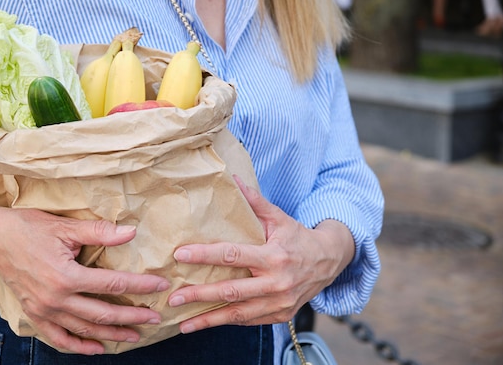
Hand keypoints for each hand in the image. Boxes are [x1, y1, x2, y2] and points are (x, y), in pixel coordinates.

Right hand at [0, 203, 169, 354]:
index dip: (140, 286)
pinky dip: (79, 346)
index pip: (113, 283)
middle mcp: (56, 299)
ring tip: (134, 335)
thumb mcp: (65, 227)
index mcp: (66, 275)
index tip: (160, 286)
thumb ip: (100, 232)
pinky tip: (97, 349)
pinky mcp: (35, 315)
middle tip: (154, 317)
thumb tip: (131, 232)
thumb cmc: (29, 228)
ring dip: (111, 334)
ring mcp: (44, 310)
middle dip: (132, 316)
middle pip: (103, 313)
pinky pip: (59, 338)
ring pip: (85, 329)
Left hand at [167, 175, 354, 333]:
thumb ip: (255, 202)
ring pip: (237, 314)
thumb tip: (233, 179)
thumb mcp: (280, 218)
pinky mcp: (280, 316)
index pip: (233, 256)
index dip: (205, 255)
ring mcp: (279, 303)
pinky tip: (206, 322)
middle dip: (199, 295)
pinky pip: (248, 321)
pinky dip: (226, 322)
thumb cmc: (298, 238)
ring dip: (208, 320)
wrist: (329, 262)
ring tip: (182, 323)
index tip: (180, 256)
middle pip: (231, 291)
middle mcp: (276, 283)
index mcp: (274, 257)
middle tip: (173, 297)